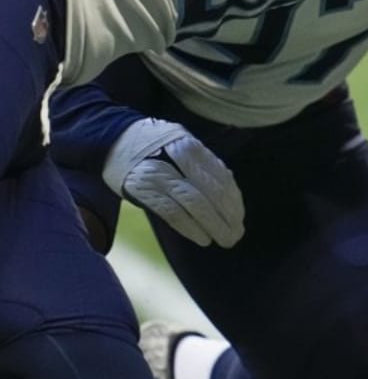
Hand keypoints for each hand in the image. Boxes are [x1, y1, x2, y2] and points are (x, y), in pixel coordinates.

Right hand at [102, 119, 245, 247]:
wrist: (115, 139)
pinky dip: (190, 227)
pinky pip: (171, 212)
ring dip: (213, 224)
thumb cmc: (156, 145)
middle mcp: (178, 158)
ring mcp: (159, 174)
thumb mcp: (183, 143)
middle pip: (211, 191)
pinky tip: (202, 238)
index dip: (234, 200)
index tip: (240, 217)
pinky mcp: (142, 189)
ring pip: (194, 203)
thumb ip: (203, 163)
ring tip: (224, 239)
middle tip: (236, 234)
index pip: (221, 177)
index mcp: (192, 146)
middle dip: (228, 216)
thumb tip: (230, 185)